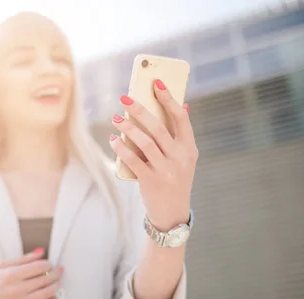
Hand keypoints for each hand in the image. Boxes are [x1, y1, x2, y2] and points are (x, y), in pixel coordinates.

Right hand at [0, 248, 62, 298]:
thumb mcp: (1, 266)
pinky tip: (53, 297)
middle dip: (56, 273)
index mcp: (11, 274)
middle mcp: (17, 289)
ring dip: (57, 286)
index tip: (49, 264)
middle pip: (46, 279)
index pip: (39, 266)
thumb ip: (22, 259)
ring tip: (57, 282)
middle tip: (59, 270)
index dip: (48, 264)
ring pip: (48, 293)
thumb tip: (41, 252)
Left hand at [109, 79, 198, 230]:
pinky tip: (113, 139)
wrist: (172, 212)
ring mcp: (166, 170)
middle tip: (124, 98)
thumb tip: (183, 105)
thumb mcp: (184, 158)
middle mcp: (180, 158)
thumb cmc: (174, 179)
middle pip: (159, 127)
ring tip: (115, 118)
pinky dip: (122, 148)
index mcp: (190, 148)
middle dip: (140, 110)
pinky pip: (133, 160)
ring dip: (128, 128)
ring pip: (145, 142)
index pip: (181, 118)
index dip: (169, 98)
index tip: (156, 82)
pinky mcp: (151, 181)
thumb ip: (181, 135)